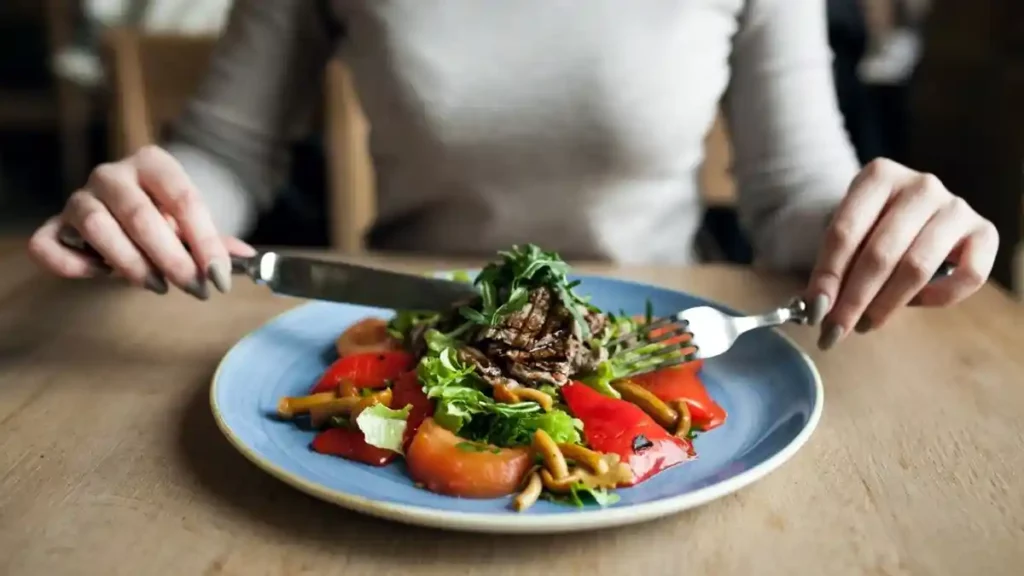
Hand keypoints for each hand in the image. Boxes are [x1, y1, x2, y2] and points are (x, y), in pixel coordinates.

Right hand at [28, 145, 253, 298]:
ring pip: (95, 226)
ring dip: (129, 263)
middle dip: (172, 259)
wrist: (127, 205)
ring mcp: (80, 197)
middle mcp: (112, 174)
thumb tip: (247, 258)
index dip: (205, 242)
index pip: (184, 200)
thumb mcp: (194, 222)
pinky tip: (101, 274)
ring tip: (156, 285)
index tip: (220, 277)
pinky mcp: (55, 224)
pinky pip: (48, 244)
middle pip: (140, 215)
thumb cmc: (165, 215)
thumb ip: (216, 241)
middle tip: (194, 289)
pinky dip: (72, 265)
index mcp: (153, 163)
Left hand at [805, 158, 997, 349]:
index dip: (827, 276)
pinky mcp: (985, 232)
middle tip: (835, 331)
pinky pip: (968, 276)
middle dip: (853, 299)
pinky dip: (938, 298)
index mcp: (879, 175)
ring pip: (917, 268)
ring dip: (886, 304)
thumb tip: (818, 308)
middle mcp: (921, 185)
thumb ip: (833, 266)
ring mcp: (956, 206)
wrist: (914, 211)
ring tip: (865, 324)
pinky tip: (915, 302)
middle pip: (880, 253)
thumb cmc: (873, 226)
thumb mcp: (848, 234)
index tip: (814, 312)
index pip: (844, 232)